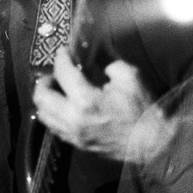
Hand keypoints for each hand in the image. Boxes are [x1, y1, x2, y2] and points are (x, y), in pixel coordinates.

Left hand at [32, 47, 165, 161]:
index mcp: (86, 100)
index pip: (62, 71)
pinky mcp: (76, 143)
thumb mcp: (128, 76)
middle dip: (45, 78)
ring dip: (46, 97)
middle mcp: (73, 119)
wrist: (151, 142)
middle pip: (41, 96)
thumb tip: (92, 48)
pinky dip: (53, 113)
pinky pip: (53, 126)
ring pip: (43, 114)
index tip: (65, 50)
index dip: (62, 56)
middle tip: (57, 71)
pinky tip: (66, 104)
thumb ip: (106, 59)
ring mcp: (73, 134)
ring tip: (59, 88)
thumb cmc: (142, 109)